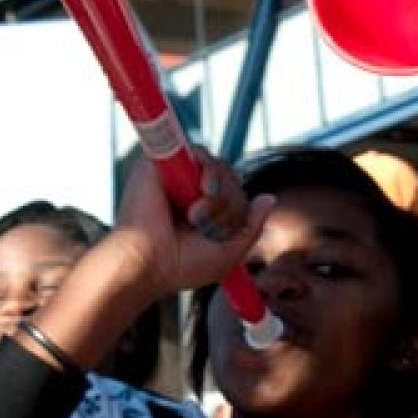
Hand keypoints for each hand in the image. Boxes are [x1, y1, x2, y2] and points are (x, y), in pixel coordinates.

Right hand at [108, 150, 272, 299]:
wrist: (147, 263)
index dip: (238, 211)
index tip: (222, 235)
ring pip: (221, 167)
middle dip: (231, 206)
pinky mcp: (161, 162)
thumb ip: (251, 226)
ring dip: (220, 194)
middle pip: (232, 180)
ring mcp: (175, 174)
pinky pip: (199, 151)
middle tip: (207, 227)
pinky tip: (204, 192)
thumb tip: (270, 198)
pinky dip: (210, 172)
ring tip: (198, 216)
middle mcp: (189, 189)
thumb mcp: (229, 252)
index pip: (236, 194)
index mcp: (203, 208)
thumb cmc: (181, 265)